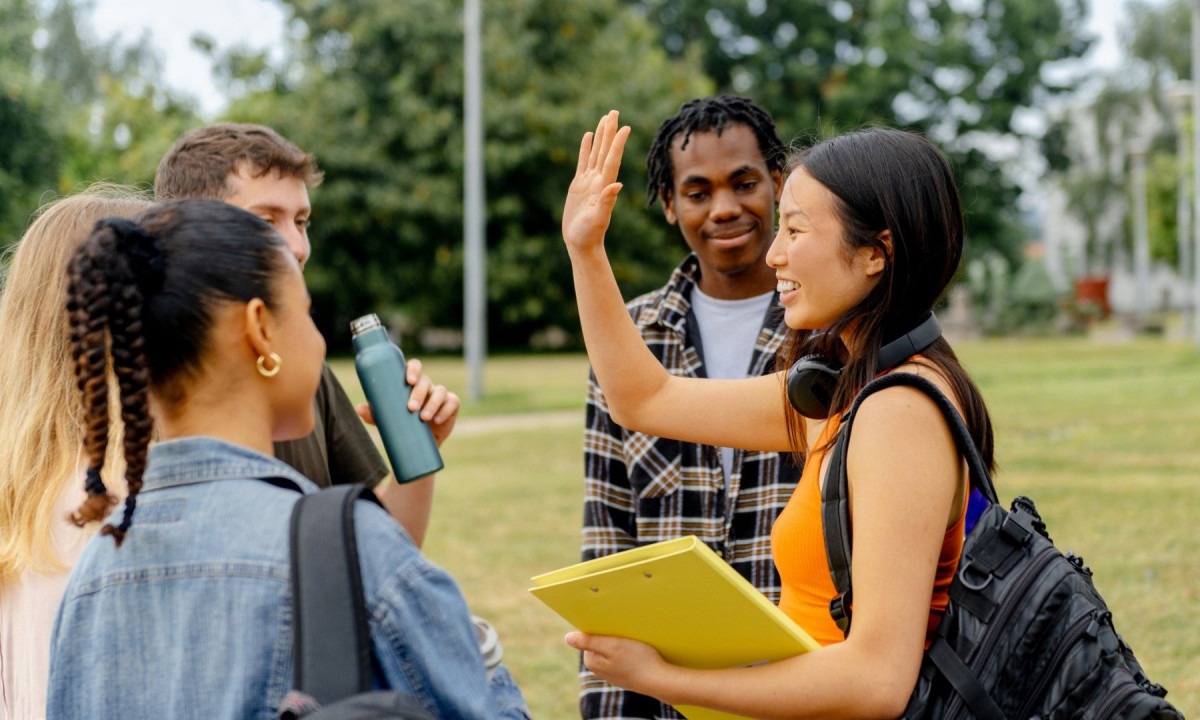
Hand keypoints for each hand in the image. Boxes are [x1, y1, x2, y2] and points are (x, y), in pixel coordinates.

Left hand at [355, 358, 459, 446]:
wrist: (418, 446)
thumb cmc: (401, 426)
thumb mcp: (386, 420)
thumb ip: (373, 414)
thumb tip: (359, 408)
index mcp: (411, 383)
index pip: (414, 367)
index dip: (413, 369)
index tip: (408, 380)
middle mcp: (426, 386)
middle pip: (426, 381)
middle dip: (419, 393)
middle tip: (411, 408)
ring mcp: (440, 395)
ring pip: (440, 391)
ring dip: (433, 403)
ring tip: (424, 418)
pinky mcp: (451, 405)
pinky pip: (453, 402)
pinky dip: (446, 410)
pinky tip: (438, 419)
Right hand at [562, 110, 630, 255]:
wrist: (581, 243)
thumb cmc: (589, 235)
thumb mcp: (598, 219)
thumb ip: (607, 201)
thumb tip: (617, 184)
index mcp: (604, 186)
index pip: (612, 159)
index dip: (618, 143)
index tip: (625, 127)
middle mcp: (599, 180)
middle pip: (605, 150)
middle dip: (610, 131)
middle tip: (614, 111)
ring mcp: (589, 181)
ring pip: (596, 152)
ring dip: (601, 135)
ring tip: (605, 118)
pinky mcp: (579, 185)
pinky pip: (583, 161)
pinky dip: (586, 148)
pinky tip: (588, 135)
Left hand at [565, 631, 670, 697]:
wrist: (660, 680)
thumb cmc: (637, 660)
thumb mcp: (612, 646)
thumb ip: (588, 641)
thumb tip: (567, 638)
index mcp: (592, 662)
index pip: (589, 637)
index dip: (601, 629)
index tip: (613, 627)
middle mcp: (599, 670)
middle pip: (600, 644)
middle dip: (611, 636)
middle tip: (625, 633)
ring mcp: (612, 674)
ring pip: (612, 651)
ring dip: (621, 643)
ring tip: (634, 642)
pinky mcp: (624, 674)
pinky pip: (622, 658)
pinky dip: (629, 652)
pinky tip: (638, 652)